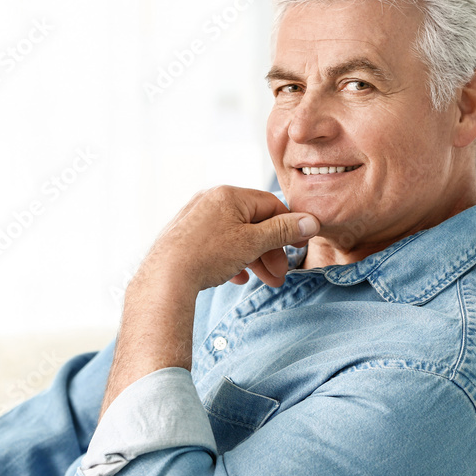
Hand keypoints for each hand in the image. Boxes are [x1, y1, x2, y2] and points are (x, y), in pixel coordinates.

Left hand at [138, 185, 318, 292]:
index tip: (300, 245)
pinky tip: (237, 277)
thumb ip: (283, 231)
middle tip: (280, 274)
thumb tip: (310, 221)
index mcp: (229, 195)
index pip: (270, 205)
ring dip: (254, 258)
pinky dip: (231, 259)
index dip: (289, 226)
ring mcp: (196, 218)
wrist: (164, 278)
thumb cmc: (208, 255)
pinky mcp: (185, 236)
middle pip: (253, 223)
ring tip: (265, 281)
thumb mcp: (253, 242)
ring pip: (235, 236)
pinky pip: (216, 244)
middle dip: (271, 251)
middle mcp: (211, 200)